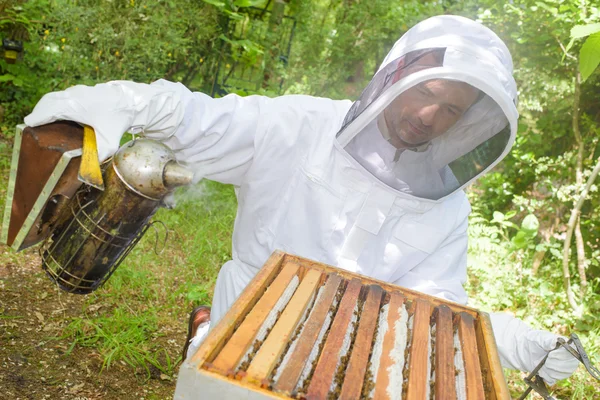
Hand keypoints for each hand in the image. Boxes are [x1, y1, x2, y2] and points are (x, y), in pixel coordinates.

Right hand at [25, 80, 183, 160]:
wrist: (132, 101)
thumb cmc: (119, 117)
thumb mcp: (110, 140)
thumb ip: (99, 155)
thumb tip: (90, 171)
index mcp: (74, 106)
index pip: (49, 110)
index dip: (37, 117)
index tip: (28, 124)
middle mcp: (72, 96)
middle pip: (48, 102)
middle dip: (39, 112)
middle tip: (33, 124)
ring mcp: (77, 91)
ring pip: (54, 97)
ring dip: (46, 107)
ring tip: (41, 119)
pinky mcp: (81, 91)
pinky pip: (62, 96)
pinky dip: (55, 103)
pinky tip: (57, 113)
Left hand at [490, 313, 578, 384]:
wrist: (523, 349)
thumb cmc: (533, 340)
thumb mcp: (540, 337)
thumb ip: (549, 340)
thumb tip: (557, 341)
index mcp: (566, 347)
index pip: (573, 354)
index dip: (563, 356)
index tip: (551, 355)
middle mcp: (567, 358)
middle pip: (570, 366)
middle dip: (556, 364)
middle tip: (546, 361)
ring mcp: (561, 368)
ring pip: (562, 374)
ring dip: (551, 371)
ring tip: (542, 364)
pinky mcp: (553, 375)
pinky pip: (553, 380)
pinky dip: (546, 376)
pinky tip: (541, 370)